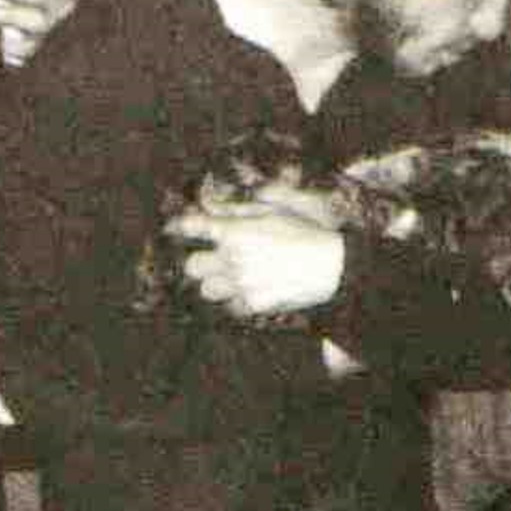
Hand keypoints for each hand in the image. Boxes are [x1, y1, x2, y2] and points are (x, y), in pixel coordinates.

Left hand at [164, 188, 348, 317]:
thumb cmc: (306, 232)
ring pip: (207, 289)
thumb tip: (213, 204)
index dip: (181, 226)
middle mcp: (232, 259)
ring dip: (216, 282)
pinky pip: (230, 306)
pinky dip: (236, 299)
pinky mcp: (253, 305)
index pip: (192, 227)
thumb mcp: (274, 210)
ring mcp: (241, 285)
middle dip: (201, 261)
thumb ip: (239, 209)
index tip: (177, 228)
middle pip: (192, 266)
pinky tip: (251, 290)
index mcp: (235, 232)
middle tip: (215, 258)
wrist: (333, 267)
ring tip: (233, 277)